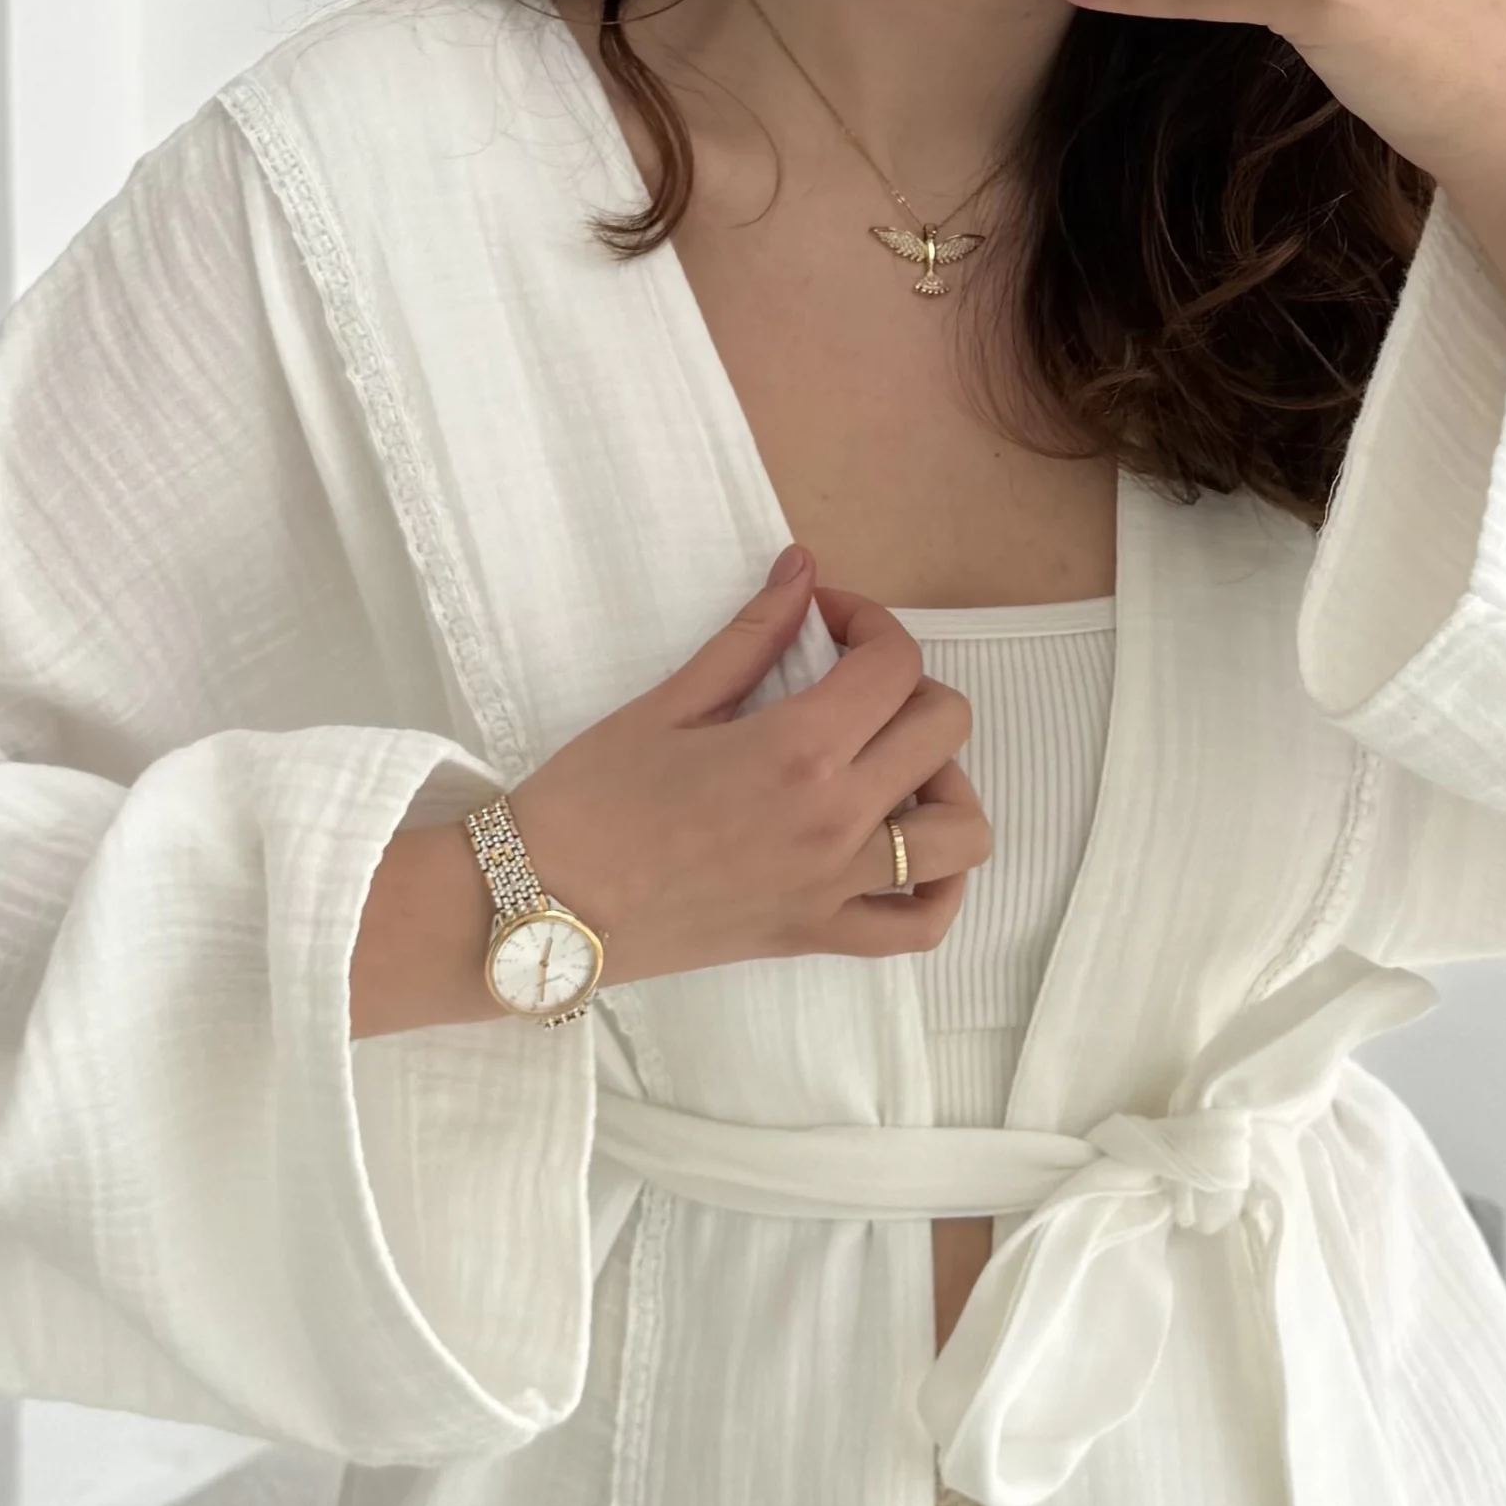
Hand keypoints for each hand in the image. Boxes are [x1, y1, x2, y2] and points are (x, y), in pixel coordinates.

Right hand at [510, 552, 990, 986]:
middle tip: (850, 685)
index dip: (869, 621)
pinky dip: (940, 888)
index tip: (825, 620)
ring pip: (962, 832)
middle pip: (944, 729)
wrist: (542, 906)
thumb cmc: (590, 802)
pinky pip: (922, 925)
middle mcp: (836, 819)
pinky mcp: (817, 936)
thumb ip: (751, 635)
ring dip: (946, 785)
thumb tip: (803, 570)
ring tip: (891, 768)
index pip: (894, 664)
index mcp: (799, 750)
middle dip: (909, 686)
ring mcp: (835, 886)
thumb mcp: (668, 704)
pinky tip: (911, 854)